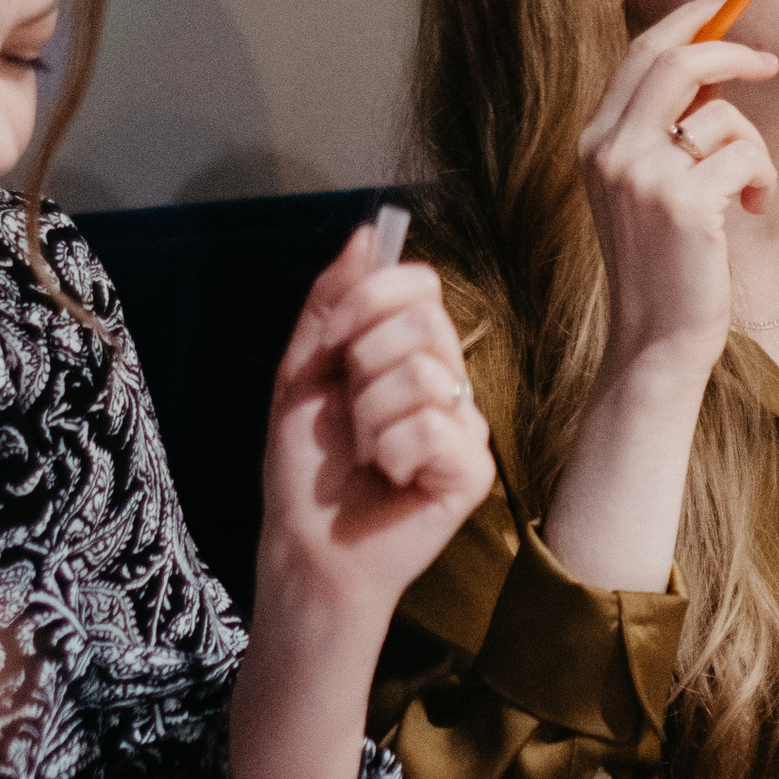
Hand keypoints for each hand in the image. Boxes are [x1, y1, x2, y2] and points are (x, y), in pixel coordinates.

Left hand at [257, 223, 495, 617]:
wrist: (308, 543)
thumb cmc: (307, 466)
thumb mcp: (303, 371)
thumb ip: (330, 302)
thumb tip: (368, 234)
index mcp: (411, 351)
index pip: (419, 284)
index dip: (369, 301)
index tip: (333, 345)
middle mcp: (449, 380)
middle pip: (422, 323)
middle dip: (362, 366)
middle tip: (350, 414)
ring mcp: (467, 423)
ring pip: (423, 376)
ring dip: (371, 418)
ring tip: (368, 452)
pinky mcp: (475, 469)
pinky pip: (433, 427)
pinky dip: (392, 452)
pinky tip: (393, 477)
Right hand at [575, 0, 778, 392]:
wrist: (655, 341)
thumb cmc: (666, 265)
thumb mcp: (650, 188)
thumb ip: (665, 130)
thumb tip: (716, 66)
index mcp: (596, 142)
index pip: (641, 53)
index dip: (689, 19)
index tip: (727, 2)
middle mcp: (610, 151)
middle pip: (676, 59)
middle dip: (731, 48)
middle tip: (769, 60)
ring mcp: (642, 176)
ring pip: (723, 115)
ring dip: (755, 148)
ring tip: (751, 188)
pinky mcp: (683, 204)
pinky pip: (747, 154)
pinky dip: (763, 177)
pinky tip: (752, 209)